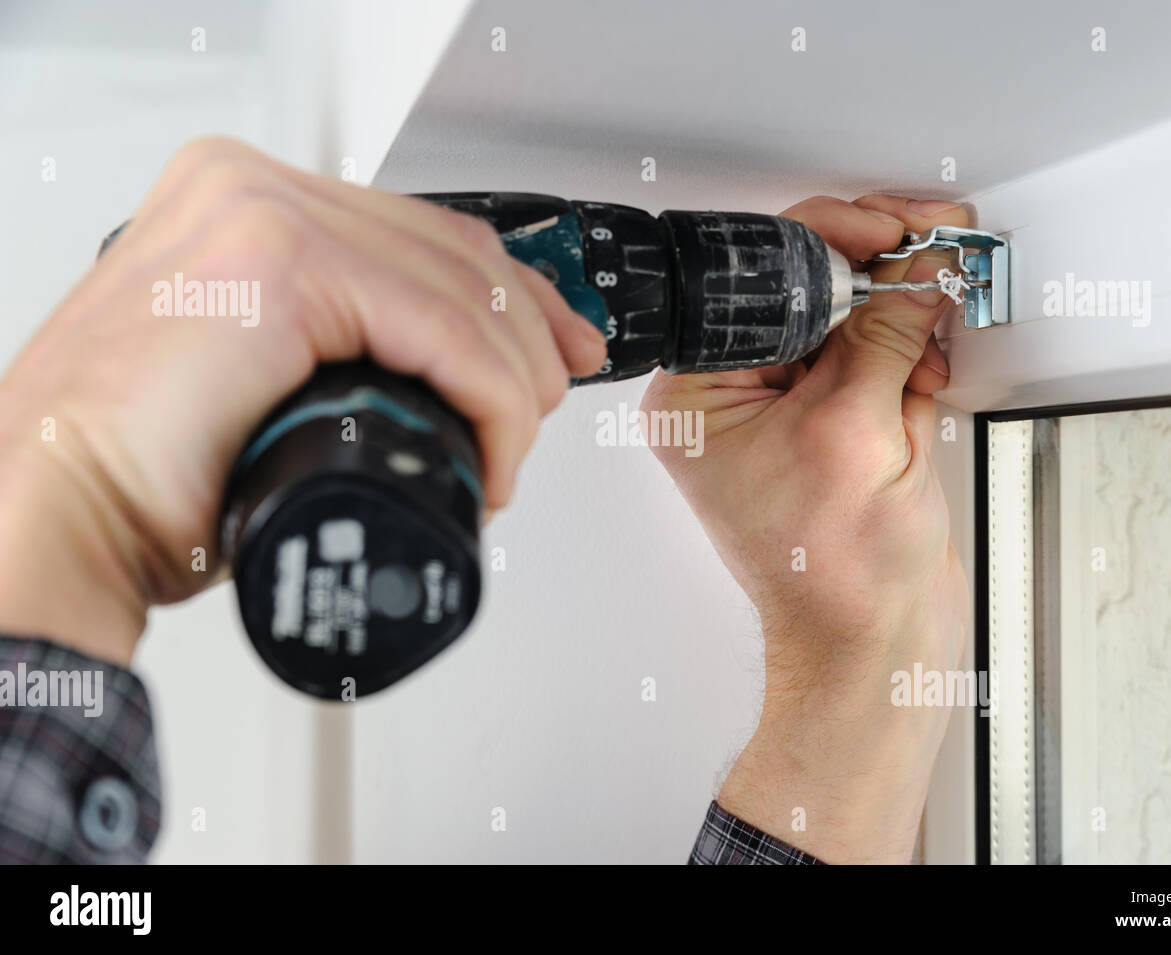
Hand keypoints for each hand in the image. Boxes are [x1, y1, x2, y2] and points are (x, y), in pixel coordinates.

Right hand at [0, 138, 606, 665]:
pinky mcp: (280, 262)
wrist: (61, 518)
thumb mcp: (259, 380)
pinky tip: (496, 451)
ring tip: (512, 448)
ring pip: (461, 290)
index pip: (415, 233)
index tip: (552, 347)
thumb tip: (425, 376)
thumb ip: (329, 347)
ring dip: (515, 380)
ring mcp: (261, 211)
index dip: (507, 294)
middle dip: (528, 332)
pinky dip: (492, 398)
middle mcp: (248, 186)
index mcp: (239, 202)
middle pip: (449, 250)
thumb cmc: (139, 474)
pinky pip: (445, 330)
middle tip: (549, 402)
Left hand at [642, 195, 970, 862]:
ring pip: (849, 324)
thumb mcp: (858, 430)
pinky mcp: (831, 427)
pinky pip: (874, 362)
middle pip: (807, 294)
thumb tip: (914, 271)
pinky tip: (924, 389)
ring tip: (926, 359)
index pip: (758, 281)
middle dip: (875, 282)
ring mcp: (785, 411)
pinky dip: (910, 363)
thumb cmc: (832, 574)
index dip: (832, 240)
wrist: (871, 645)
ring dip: (900, 328)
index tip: (892, 229)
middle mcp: (734, 395)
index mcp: (700, 392)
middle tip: (934, 255)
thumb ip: (885, 334)